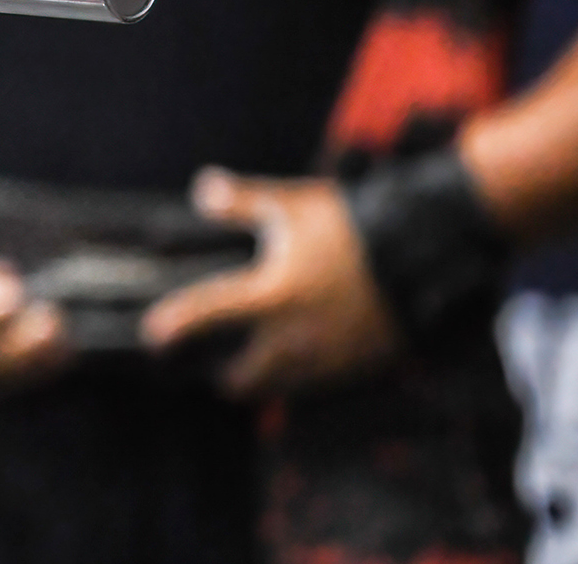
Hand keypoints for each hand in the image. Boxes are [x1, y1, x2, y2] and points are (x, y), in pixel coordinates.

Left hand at [141, 167, 398, 395]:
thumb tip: (202, 189)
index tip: (152, 335)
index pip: (207, 315)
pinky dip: (301, 380)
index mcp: (270, 295)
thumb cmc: (352, 225)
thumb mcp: (292, 205)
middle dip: (223, 374)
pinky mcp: (359, 365)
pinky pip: (319, 386)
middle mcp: (294, 335)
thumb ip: (242, 202)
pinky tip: (298, 364)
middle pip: (243, 376)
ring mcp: (328, 356)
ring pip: (281, 387)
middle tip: (209, 366)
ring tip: (251, 369)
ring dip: (262, 381)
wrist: (425, 251)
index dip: (173, 325)